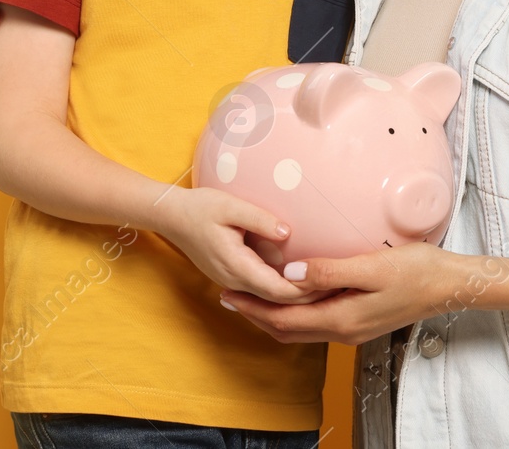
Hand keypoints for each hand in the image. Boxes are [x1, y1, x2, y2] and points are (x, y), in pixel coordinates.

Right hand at [156, 186, 335, 305]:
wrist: (170, 216)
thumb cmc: (200, 208)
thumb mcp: (231, 207)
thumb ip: (260, 220)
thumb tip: (288, 233)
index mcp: (236, 266)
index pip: (278, 292)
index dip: (305, 292)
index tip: (330, 284)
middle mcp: (234, 280)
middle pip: (277, 302)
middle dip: (307, 298)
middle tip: (337, 290)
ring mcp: (232, 281)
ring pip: (269, 300)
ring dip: (295, 297)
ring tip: (326, 287)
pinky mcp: (232, 276)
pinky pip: (261, 291)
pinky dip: (282, 290)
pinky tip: (301, 280)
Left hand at [221, 242, 472, 344]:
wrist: (449, 285)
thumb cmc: (416, 271)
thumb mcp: (371, 265)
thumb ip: (329, 271)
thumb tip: (290, 274)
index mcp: (341, 318)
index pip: (284, 319)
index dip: (253, 308)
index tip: (229, 294)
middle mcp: (343, 330)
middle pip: (287, 329)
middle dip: (255, 315)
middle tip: (229, 296)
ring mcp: (352, 328)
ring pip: (300, 329)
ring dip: (273, 316)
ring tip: (252, 297)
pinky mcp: (360, 321)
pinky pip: (316, 323)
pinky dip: (294, 313)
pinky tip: (293, 296)